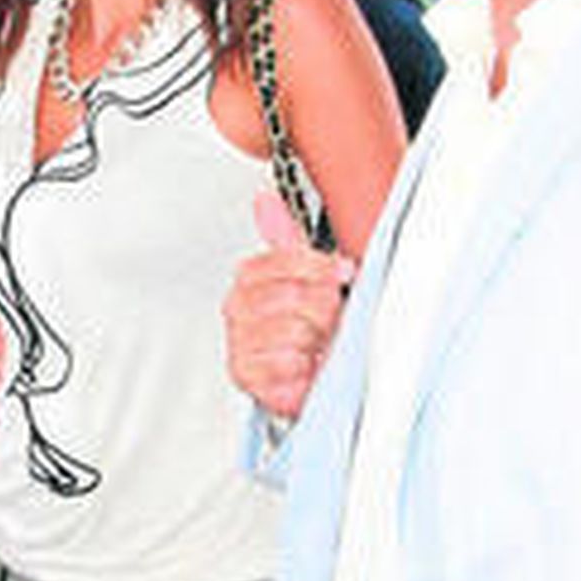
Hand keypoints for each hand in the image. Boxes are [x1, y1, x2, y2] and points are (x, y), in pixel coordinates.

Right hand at [223, 191, 354, 419]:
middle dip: (323, 309)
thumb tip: (264, 199)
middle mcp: (238, 308)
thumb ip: (285, 239)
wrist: (307, 381)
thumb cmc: (308, 330)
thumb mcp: (305, 277)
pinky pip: (284, 363)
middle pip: (291, 295)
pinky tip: (306, 366)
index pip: (282, 260)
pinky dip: (304, 367)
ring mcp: (239, 342)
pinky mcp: (246, 376)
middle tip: (329, 320)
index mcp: (249, 279)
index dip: (318, 268)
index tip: (342, 274)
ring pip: (292, 330)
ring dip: (316, 341)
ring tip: (317, 346)